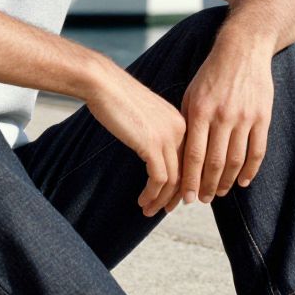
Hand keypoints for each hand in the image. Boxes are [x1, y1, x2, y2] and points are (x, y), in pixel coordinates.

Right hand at [85, 62, 186, 217]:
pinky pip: (159, 179)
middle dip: (177, 195)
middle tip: (166, 209)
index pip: (190, 159)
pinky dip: (152, 194)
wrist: (103, 84)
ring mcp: (168, 137)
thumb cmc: (116, 97)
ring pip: (175, 179)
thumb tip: (152, 152)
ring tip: (149, 210)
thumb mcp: (144, 116)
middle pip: (187, 171)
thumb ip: (155, 132)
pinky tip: (142, 200)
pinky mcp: (152, 144)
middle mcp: (180, 129)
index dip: (185, 181)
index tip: (174, 196)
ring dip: (162, 199)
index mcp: (180, 121)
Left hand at [166, 41, 273, 212]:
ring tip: (219, 192)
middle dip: (207, 186)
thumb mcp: (192, 93)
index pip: (194, 155)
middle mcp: (222, 116)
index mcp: (200, 111)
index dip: (190, 180)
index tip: (186, 197)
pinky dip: (250, 170)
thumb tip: (181, 153)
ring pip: (235, 161)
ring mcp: (244, 117)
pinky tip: (242, 181)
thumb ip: (188, 122)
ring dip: (226, 181)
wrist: (243, 49)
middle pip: (214, 162)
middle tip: (202, 200)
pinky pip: (257, 151)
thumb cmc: (212, 74)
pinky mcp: (262, 116)